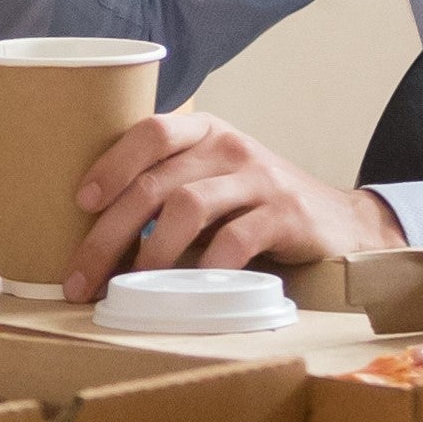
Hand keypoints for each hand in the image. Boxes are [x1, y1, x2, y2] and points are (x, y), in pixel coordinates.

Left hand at [64, 112, 403, 296]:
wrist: (341, 222)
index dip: (111, 164)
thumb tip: (95, 231)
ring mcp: (259, 178)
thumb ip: (168, 188)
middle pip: (157, 182)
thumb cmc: (257, 205)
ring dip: (150, 251)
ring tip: (130, 286)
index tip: (81, 202)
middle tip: (83, 277)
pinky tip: (188, 290)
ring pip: (189, 206)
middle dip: (111, 231)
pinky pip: (235, 240)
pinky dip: (204, 267)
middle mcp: (229, 145)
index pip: (150, 132)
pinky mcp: (285, 214)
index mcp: (205, 131)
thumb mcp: (213, 179)